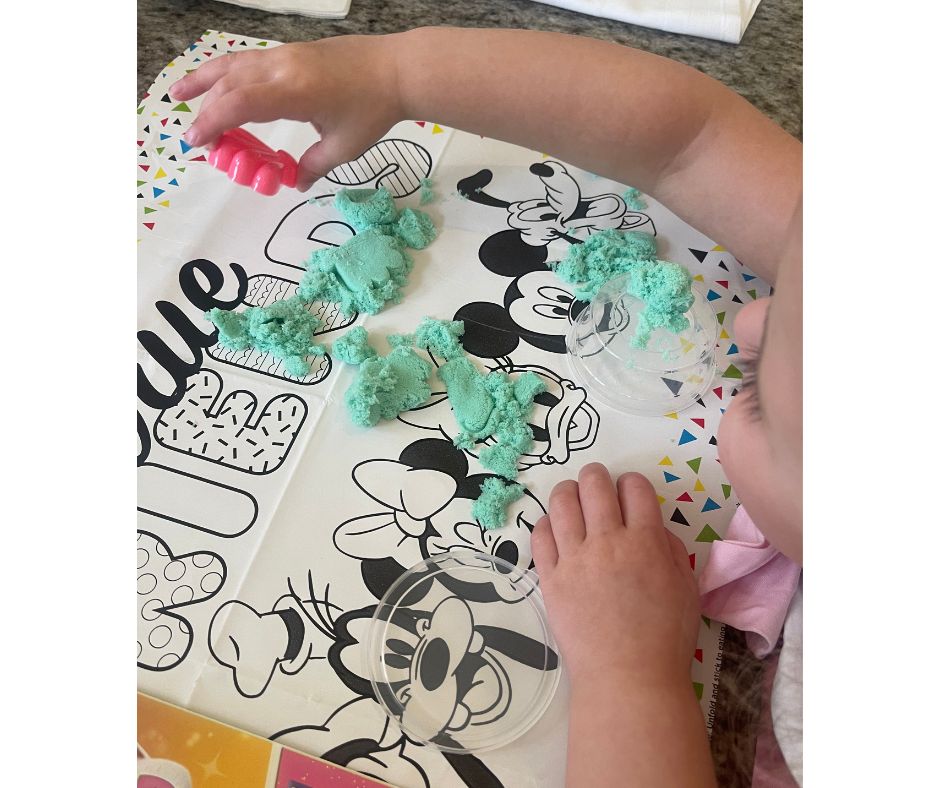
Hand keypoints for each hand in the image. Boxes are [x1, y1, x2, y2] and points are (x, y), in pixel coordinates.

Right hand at [168, 36, 401, 190]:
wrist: (396, 69)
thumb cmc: (373, 109)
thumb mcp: (344, 148)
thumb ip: (314, 165)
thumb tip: (295, 182)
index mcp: (293, 92)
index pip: (239, 104)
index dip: (212, 123)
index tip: (197, 143)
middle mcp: (282, 67)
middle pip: (229, 84)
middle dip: (206, 110)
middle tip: (196, 138)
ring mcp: (286, 55)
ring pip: (234, 64)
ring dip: (205, 80)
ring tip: (180, 93)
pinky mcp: (291, 52)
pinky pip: (250, 60)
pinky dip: (227, 71)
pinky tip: (219, 80)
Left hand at [531, 463, 699, 691]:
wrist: (628, 678)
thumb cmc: (665, 639)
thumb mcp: (687, 589)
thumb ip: (671, 550)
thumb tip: (653, 529)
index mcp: (646, 542)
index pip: (635, 487)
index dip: (632, 483)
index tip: (629, 493)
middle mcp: (607, 541)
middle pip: (594, 485)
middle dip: (595, 476)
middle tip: (595, 483)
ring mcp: (574, 558)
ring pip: (561, 503)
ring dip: (566, 491)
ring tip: (570, 496)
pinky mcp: (550, 578)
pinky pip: (539, 536)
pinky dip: (545, 524)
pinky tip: (553, 529)